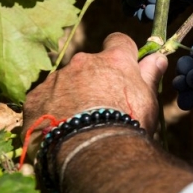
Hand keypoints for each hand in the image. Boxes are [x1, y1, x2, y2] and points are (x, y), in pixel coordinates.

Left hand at [23, 33, 167, 138]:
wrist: (91, 151)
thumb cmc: (128, 124)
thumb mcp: (147, 101)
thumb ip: (149, 76)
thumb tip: (158, 57)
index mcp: (113, 60)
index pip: (119, 41)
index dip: (122, 54)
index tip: (124, 69)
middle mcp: (83, 63)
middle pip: (89, 65)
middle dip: (93, 80)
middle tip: (100, 107)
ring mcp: (56, 79)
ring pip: (64, 83)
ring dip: (71, 96)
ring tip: (78, 125)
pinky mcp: (35, 99)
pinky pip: (44, 100)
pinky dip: (51, 111)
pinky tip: (58, 132)